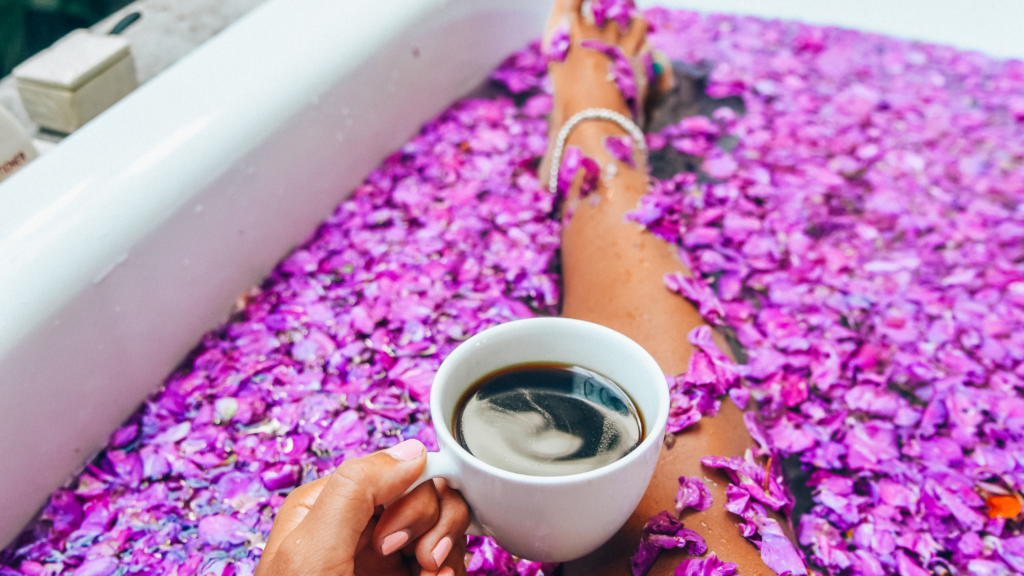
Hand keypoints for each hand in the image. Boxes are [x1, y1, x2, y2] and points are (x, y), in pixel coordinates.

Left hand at [256, 439, 469, 575]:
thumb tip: (411, 450)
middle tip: (417, 561)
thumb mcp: (313, 550)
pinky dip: (452, 570)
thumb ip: (356, 489)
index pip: (390, 467)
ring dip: (448, 549)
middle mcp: (361, 526)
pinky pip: (449, 557)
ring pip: (444, 522)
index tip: (396, 538)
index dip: (408, 494)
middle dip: (431, 523)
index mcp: (326, 506)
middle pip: (424, 490)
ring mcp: (388, 557)